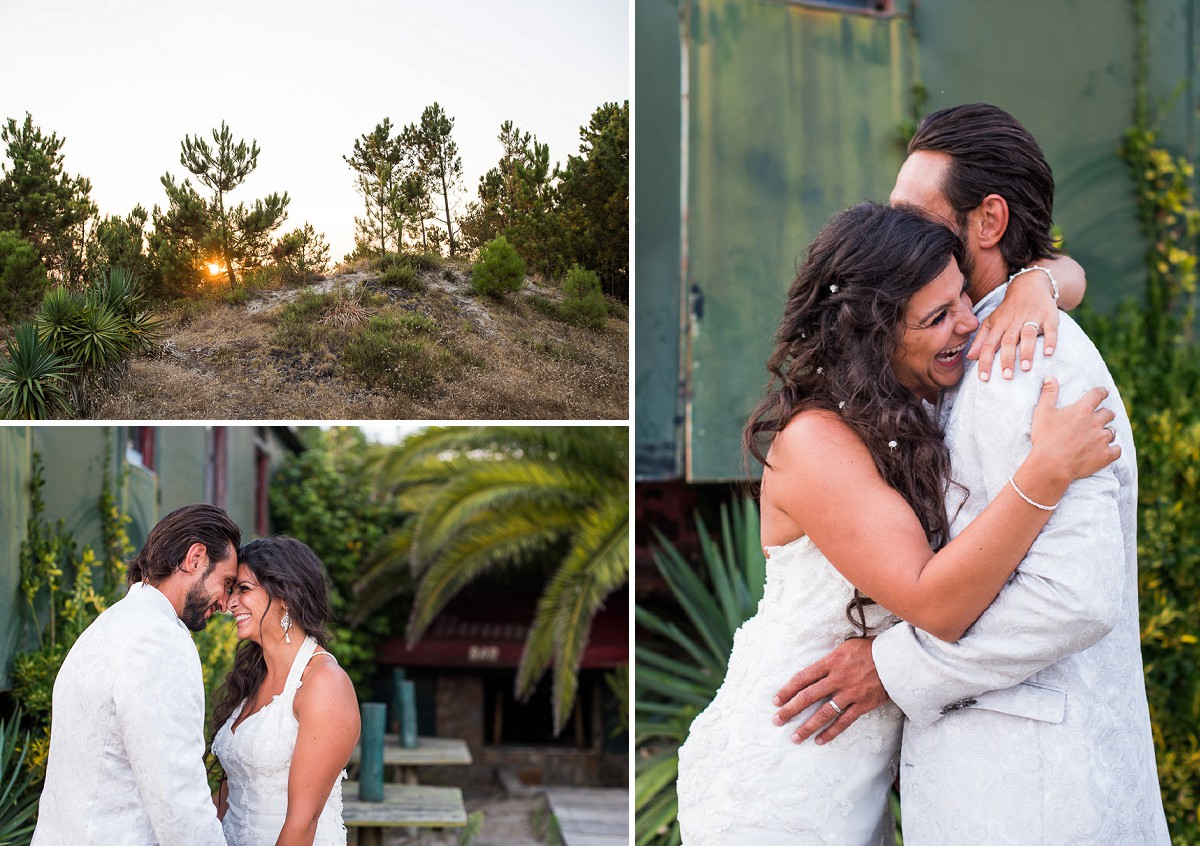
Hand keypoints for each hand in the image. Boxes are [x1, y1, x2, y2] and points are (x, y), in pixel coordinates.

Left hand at [770, 637, 889, 744]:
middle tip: (777, 720)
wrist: (896, 660)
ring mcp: (850, 693)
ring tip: (795, 737)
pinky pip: (843, 722)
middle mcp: (837, 678)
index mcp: (831, 662)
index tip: (776, 700)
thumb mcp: (844, 647)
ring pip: (824, 713)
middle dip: (790, 709)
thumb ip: (828, 660)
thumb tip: (812, 672)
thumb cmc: (869, 650)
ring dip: (807, 727)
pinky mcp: (862, 705)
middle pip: (808, 696)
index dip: (787, 689)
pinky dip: (831, 732)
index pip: (803, 677)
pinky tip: (819, 740)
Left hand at [967, 267, 1059, 380]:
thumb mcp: (991, 321)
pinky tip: (1048, 353)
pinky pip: (1050, 329)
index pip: (989, 345)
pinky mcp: (1048, 317)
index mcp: (999, 325)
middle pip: (1008, 341)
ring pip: (1027, 335)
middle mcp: (1013, 322)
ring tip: (1025, 368)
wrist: (1029, 285)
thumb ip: (981, 340)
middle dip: (1006, 359)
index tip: (983, 378)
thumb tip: (970, 357)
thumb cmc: (1008, 310)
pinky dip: (1050, 340)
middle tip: (1006, 377)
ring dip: (1026, 351)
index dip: (985, 361)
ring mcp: (1031, 318)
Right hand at [1029, 376, 1119, 482]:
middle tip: (1101, 417)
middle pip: (1108, 413)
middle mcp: (1096, 422)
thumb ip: (1048, 393)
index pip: (1098, 394)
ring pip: (1112, 431)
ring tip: (1102, 435)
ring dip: (1107, 432)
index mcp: (1082, 409)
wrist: (1051, 465)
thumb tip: (1050, 376)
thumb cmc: (1045, 437)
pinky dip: (1114, 449)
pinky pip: (1117, 450)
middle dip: (1105, 414)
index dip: (1102, 392)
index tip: (1104, 392)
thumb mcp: (1043, 412)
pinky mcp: (1105, 455)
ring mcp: (1102, 439)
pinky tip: (1109, 450)